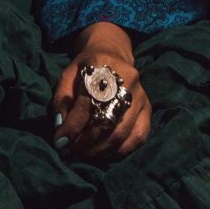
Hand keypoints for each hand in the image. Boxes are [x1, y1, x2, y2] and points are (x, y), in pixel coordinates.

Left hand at [52, 22, 152, 160]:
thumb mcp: (68, 75)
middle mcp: (126, 79)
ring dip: (100, 150)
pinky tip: (105, 153)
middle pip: (106, 120)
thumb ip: (62, 100)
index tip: (60, 142)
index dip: (72, 126)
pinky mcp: (148, 108)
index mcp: (101, 65)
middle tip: (70, 152)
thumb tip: (61, 129)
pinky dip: (121, 150)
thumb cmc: (86, 68)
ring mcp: (140, 95)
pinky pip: (139, 136)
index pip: (86, 103)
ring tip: (84, 155)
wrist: (113, 53)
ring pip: (122, 132)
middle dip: (85, 142)